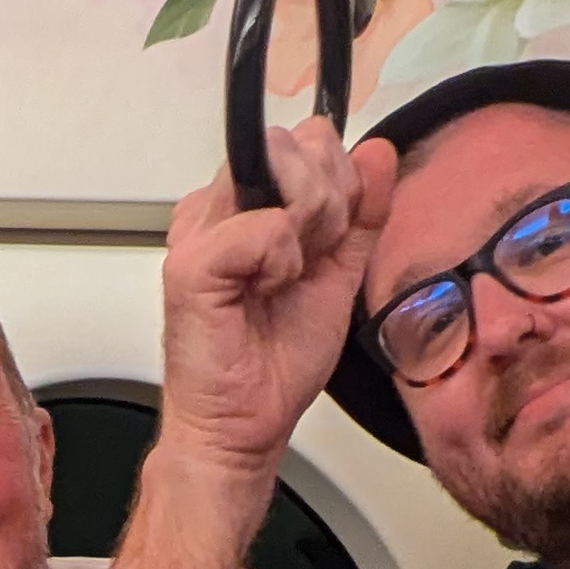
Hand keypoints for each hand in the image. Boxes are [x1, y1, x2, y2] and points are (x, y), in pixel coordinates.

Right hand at [157, 112, 396, 476]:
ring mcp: (199, 230)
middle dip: (328, 202)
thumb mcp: (338, 273)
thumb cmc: (276, 362)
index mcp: (246, 206)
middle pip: (295, 144)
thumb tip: (377, 152)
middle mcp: (217, 208)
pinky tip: (264, 292)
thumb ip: (360, 213)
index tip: (328, 239)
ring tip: (284, 280)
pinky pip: (266, 227)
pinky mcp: (192, 261)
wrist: (246, 426)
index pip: (306, 142)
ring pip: (282, 170)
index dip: (338, 180)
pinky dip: (282, 262)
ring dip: (309, 230)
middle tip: (308, 263)